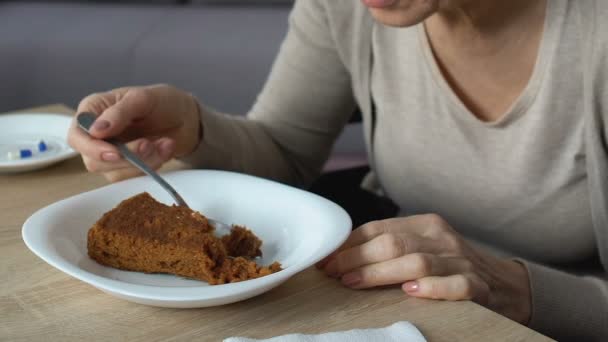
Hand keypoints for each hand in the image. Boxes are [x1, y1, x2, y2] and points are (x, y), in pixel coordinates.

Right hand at [68, 84, 200, 181]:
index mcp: (93, 110)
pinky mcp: (127, 168)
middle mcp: (97, 135)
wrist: (185, 117)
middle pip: (94, 161)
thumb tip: (96, 130)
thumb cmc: (162, 101)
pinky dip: (154, 165)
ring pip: (116, 173)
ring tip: (164, 143)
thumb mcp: (143, 98)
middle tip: (149, 144)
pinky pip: (134, 177)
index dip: (92, 148)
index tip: (115, 152)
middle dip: (127, 157)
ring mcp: (111, 153)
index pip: (77, 136)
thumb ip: (119, 112)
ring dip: (145, 161)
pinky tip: (165, 148)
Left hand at [317, 214, 531, 323]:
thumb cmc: (451, 266)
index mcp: (424, 224)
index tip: (326, 258)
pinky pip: (454, 285)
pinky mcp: (478, 285)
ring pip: (415, 262)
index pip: (379, 228)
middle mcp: (441, 237)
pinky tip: (410, 291)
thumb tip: (342, 255)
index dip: (349, 244)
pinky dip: (431, 287)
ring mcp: (460, 261)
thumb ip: (391, 246)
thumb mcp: (422, 246)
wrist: (505, 284)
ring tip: (354, 282)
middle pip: (392, 243)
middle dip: (357, 258)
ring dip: (380, 273)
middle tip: (333, 272)